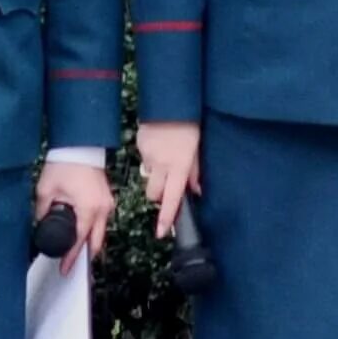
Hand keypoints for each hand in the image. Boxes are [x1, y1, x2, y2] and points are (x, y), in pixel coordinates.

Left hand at [34, 160, 112, 274]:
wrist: (80, 146)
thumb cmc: (65, 164)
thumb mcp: (46, 191)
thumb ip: (42, 211)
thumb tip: (40, 224)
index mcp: (89, 209)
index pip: (80, 241)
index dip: (72, 257)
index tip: (64, 269)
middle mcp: (102, 209)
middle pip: (96, 242)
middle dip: (85, 257)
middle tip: (73, 268)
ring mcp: (107, 204)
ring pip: (100, 232)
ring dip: (89, 244)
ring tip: (76, 254)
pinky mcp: (106, 198)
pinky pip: (101, 221)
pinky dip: (93, 231)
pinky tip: (83, 235)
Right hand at [137, 122, 202, 236]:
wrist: (169, 105)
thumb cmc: (189, 127)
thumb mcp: (197, 151)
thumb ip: (195, 173)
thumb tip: (195, 191)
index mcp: (179, 167)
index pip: (172, 199)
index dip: (166, 218)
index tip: (161, 233)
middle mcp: (162, 165)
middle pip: (154, 194)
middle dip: (158, 196)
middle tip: (168, 187)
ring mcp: (149, 157)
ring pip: (148, 178)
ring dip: (156, 177)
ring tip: (166, 160)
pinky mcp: (140, 148)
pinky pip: (145, 161)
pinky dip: (151, 160)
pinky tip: (159, 146)